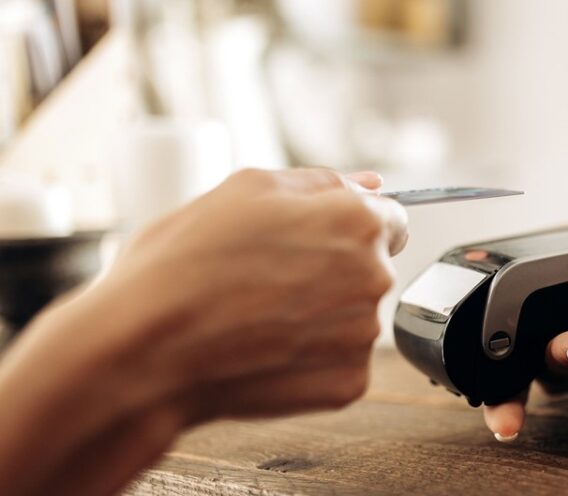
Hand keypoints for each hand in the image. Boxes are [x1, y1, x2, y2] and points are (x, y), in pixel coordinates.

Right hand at [0, 168, 407, 494]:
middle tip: (266, 279)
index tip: (311, 239)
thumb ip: (320, 182)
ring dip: (321, 316)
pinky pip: (339, 363)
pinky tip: (265, 351)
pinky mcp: (348, 383)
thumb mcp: (243, 190)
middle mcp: (374, 277)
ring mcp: (364, 335)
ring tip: (257, 316)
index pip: (389, 218)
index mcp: (358, 222)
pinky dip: (309, 360)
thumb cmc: (184, 266)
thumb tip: (370, 182)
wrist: (146, 350)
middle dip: (332, 270)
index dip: (346, 226)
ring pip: (354, 317)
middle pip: (370, 268)